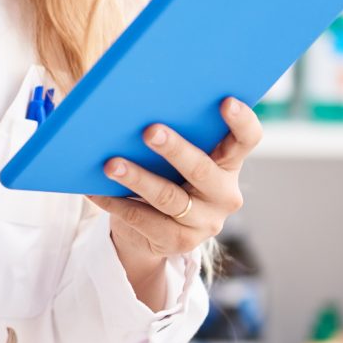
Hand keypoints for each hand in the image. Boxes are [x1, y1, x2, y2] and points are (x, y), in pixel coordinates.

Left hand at [88, 99, 262, 278]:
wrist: (152, 232)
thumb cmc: (165, 176)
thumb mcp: (176, 158)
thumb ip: (174, 134)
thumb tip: (137, 105)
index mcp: (229, 163)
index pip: (247, 139)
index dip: (241, 120)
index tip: (225, 101)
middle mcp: (225, 194)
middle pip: (202, 170)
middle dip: (175, 149)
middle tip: (150, 131)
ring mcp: (204, 222)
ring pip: (169, 198)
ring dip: (137, 179)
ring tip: (111, 164)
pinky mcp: (179, 242)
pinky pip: (143, 220)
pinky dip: (116, 204)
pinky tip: (96, 191)